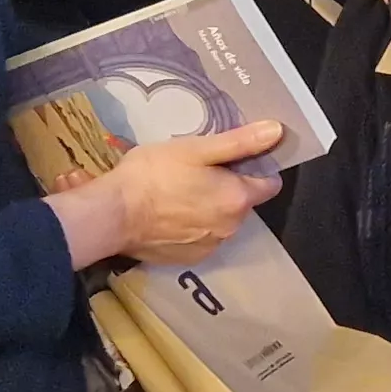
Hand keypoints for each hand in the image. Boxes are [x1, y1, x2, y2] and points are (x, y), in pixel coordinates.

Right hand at [53, 120, 285, 270]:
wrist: (114, 214)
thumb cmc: (155, 174)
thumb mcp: (196, 149)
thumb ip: (239, 142)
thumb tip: (276, 131)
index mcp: (238, 199)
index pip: (269, 184)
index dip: (256, 168)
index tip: (235, 158)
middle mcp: (231, 228)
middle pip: (242, 202)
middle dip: (228, 187)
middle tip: (198, 169)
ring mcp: (209, 247)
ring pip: (221, 221)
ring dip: (209, 207)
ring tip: (180, 190)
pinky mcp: (187, 259)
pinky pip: (200, 238)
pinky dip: (191, 226)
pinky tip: (169, 212)